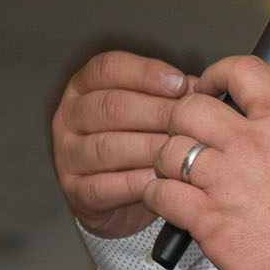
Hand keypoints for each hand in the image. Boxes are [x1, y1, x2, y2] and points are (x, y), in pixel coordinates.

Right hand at [53, 51, 194, 239]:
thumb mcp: (151, 114)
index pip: (107, 68)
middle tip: (189, 122)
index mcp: (85, 87)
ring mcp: (68, 155)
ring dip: (149, 148)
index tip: (180, 83)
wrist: (121, 202)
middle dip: (156, 113)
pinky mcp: (76, 191)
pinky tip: (161, 179)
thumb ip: (171, 97)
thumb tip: (202, 88)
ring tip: (179, 151)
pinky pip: (105, 185)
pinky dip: (135, 182)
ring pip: (106, 146)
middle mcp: (70, 117)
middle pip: (110, 106)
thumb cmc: (140, 146)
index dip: (145, 73)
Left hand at [143, 55, 269, 269]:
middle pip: (190, 108)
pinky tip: (169, 204)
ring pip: (168, 150)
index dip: (217, 74)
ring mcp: (225, 182)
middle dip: (181, 122)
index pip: (244, 72)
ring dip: (166, 163)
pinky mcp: (207, 218)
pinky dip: (157, 197)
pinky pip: (160, 193)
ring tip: (177, 177)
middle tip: (185, 138)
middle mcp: (250, 147)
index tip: (210, 87)